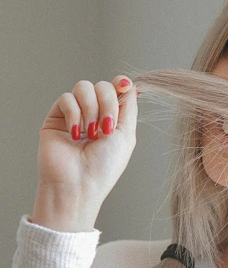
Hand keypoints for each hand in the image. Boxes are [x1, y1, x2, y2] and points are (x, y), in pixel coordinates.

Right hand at [37, 76, 138, 205]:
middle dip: (108, 104)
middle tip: (106, 128)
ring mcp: (75, 114)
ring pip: (84, 87)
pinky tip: (75, 134)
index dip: (121, 83)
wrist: (78, 183)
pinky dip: (74, 114)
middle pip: (103, 85)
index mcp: (114, 119)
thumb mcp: (126, 135)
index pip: (117, 89)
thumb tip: (131, 85)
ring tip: (91, 134)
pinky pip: (66, 98)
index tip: (124, 85)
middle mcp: (95, 114)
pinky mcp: (56, 117)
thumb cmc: (104, 167)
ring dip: (91, 110)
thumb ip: (129, 107)